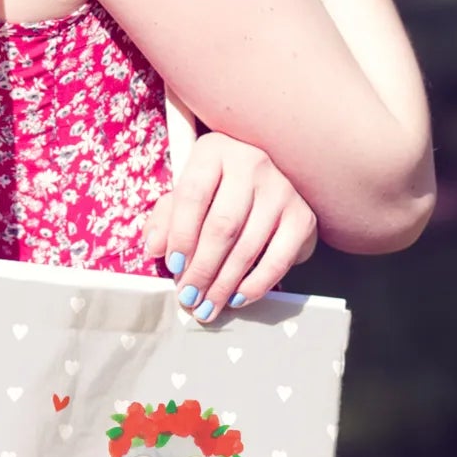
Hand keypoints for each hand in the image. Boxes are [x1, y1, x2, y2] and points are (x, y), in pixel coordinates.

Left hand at [142, 131, 318, 321]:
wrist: (268, 184)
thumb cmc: (218, 190)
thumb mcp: (186, 194)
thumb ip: (166, 218)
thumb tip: (154, 247)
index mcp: (215, 151)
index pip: (193, 195)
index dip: (180, 235)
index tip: (173, 266)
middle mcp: (252, 163)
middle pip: (222, 226)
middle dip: (202, 269)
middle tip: (188, 297)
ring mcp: (281, 189)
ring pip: (247, 246)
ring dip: (224, 284)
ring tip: (207, 306)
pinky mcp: (302, 216)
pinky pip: (278, 259)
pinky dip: (256, 284)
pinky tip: (238, 297)